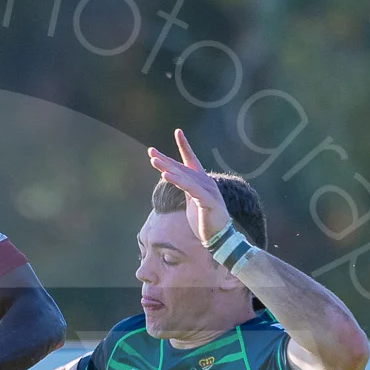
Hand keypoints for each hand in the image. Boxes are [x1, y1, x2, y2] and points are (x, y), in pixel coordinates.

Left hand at [147, 129, 231, 245]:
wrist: (219, 238)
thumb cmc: (205, 221)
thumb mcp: (192, 202)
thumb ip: (186, 190)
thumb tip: (175, 180)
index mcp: (201, 182)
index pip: (192, 160)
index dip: (185, 146)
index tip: (178, 132)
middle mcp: (205, 182)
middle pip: (182, 168)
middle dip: (165, 159)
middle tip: (150, 151)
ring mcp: (207, 190)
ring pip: (184, 176)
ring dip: (167, 167)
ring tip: (154, 160)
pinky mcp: (207, 200)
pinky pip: (189, 188)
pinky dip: (177, 181)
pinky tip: (165, 175)